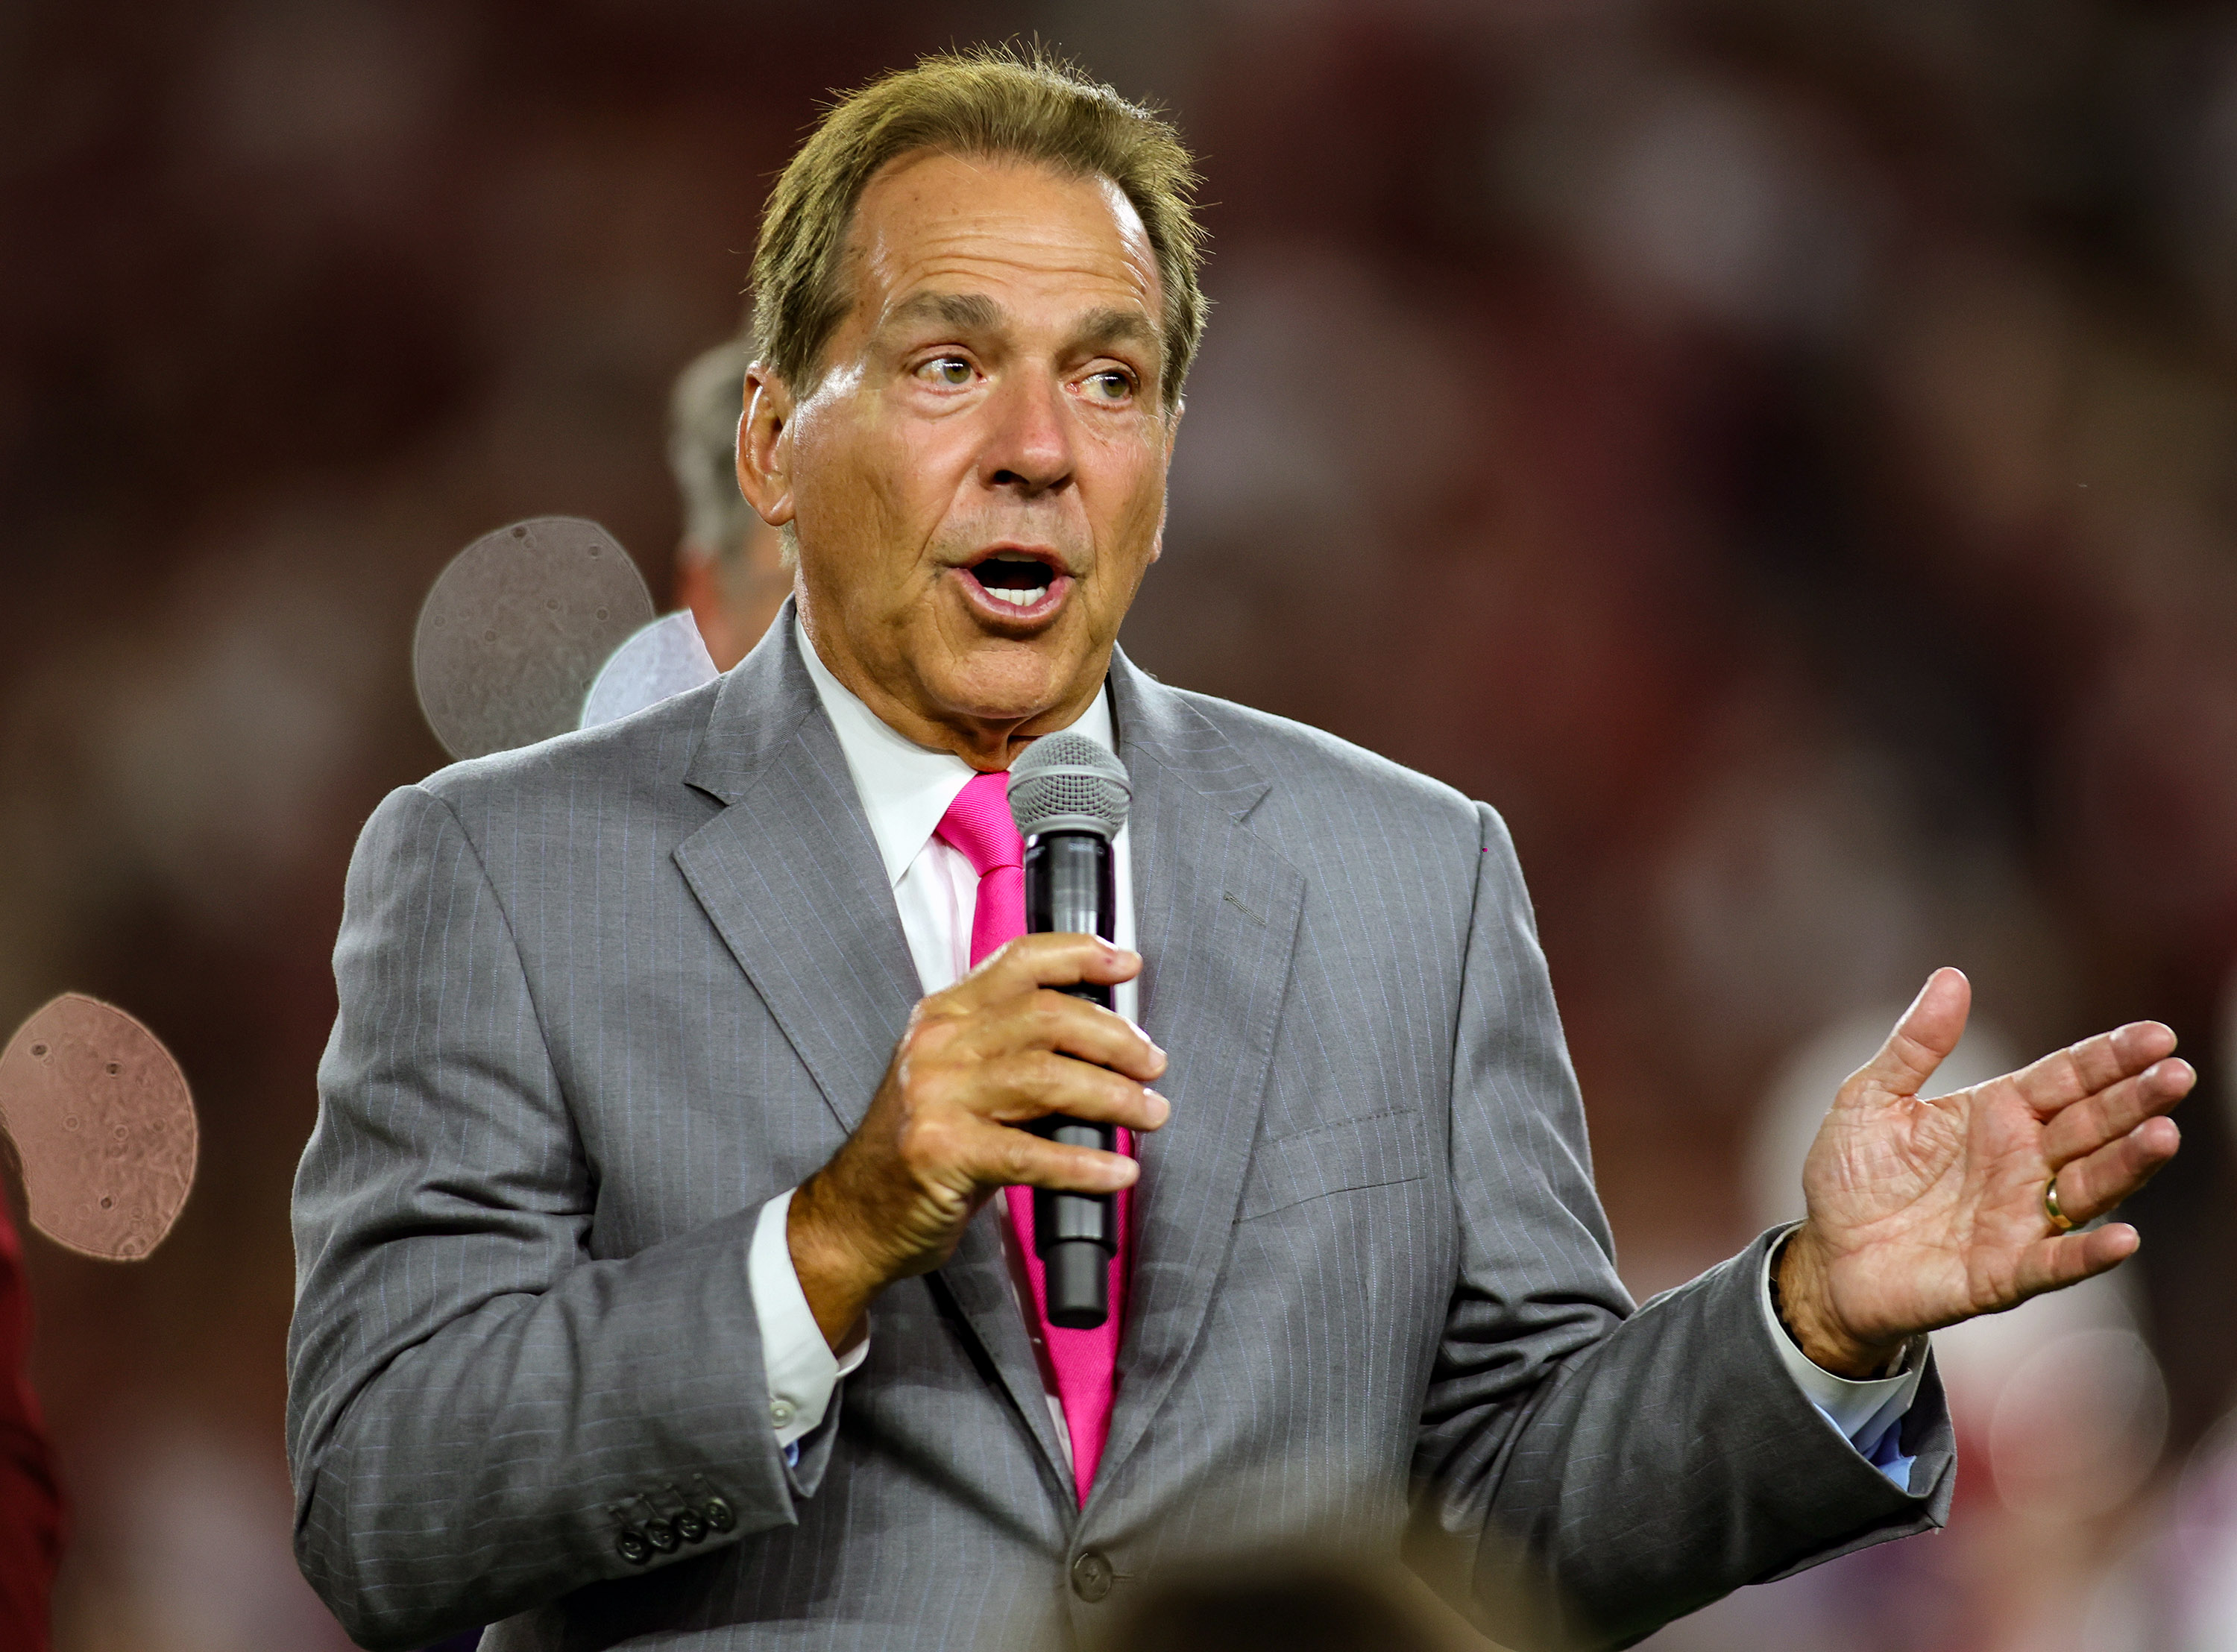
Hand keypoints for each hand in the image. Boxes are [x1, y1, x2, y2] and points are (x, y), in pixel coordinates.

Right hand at [787, 934, 1169, 1346]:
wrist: (854, 1215)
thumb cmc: (921, 1146)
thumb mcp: (956, 1077)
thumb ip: (1010, 1048)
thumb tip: (1105, 1043)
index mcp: (944, 1014)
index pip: (1021, 960)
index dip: (1081, 955)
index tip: (1127, 965)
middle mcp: (938, 1045)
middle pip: (1048, 1017)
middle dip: (1116, 1039)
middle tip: (1153, 1065)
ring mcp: (936, 1096)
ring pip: (1048, 1078)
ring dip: (1115, 1098)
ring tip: (1151, 1113)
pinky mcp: (942, 1152)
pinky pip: (1032, 1154)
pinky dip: (1085, 1165)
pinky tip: (1118, 1174)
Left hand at [1775, 967, 2191, 1377]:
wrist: (1824, 1255)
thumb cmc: (1852, 1175)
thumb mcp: (1870, 1098)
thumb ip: (1915, 1044)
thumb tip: (1952, 977)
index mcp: (1998, 1113)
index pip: (2068, 1079)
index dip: (2111, 1058)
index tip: (2157, 1036)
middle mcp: (2023, 1163)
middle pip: (2093, 1126)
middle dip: (2136, 1101)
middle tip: (2177, 1075)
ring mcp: (2021, 1218)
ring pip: (2090, 1188)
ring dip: (2128, 1165)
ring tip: (2163, 1135)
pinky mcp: (2004, 1272)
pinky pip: (2055, 1263)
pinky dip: (2090, 1254)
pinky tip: (2124, 1238)